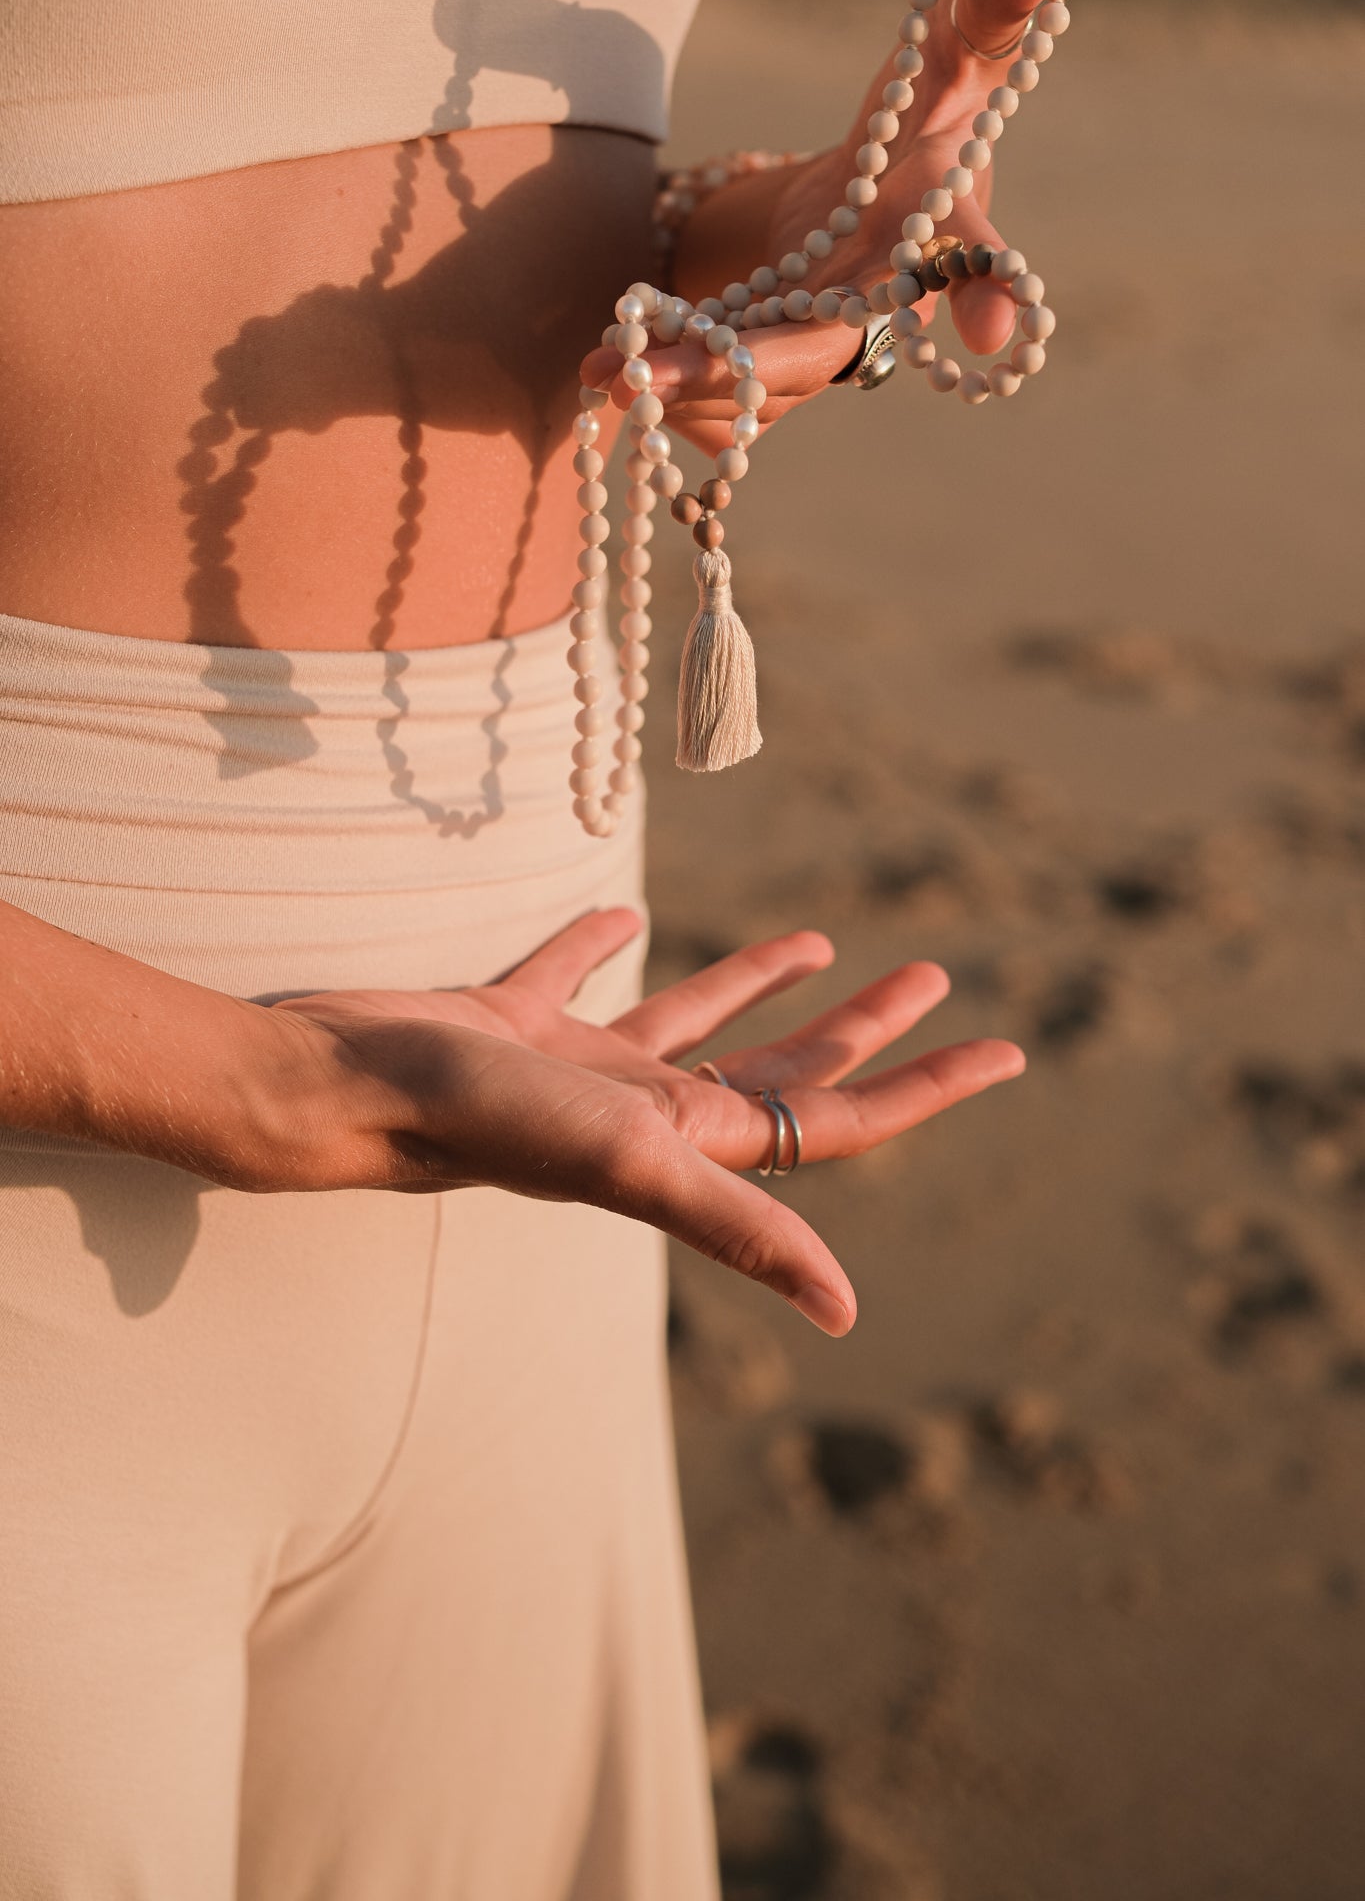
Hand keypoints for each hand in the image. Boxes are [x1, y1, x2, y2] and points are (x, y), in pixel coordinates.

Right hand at [272, 909, 1023, 1335]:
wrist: (344, 1086)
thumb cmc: (482, 1122)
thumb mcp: (632, 1161)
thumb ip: (741, 1227)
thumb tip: (851, 1311)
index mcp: (690, 1141)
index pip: (839, 1120)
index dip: (928, 1087)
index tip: (1008, 1048)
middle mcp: (648, 1112)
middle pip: (784, 1071)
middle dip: (864, 1030)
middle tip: (937, 977)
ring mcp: (581, 1071)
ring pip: (695, 1020)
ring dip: (762, 986)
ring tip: (822, 945)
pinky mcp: (517, 1021)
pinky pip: (582, 969)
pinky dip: (610, 941)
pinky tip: (626, 912)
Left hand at [579, 0, 1058, 455]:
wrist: (865, 212)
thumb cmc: (915, 133)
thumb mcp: (942, 63)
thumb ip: (985, 11)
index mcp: (938, 236)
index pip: (975, 261)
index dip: (988, 293)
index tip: (993, 332)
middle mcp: (884, 307)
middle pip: (822, 352)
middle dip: (748, 369)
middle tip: (666, 376)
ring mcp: (826, 349)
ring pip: (754, 383)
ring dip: (681, 379)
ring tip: (601, 375)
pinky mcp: (776, 374)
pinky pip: (720, 394)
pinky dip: (663, 379)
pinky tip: (602, 372)